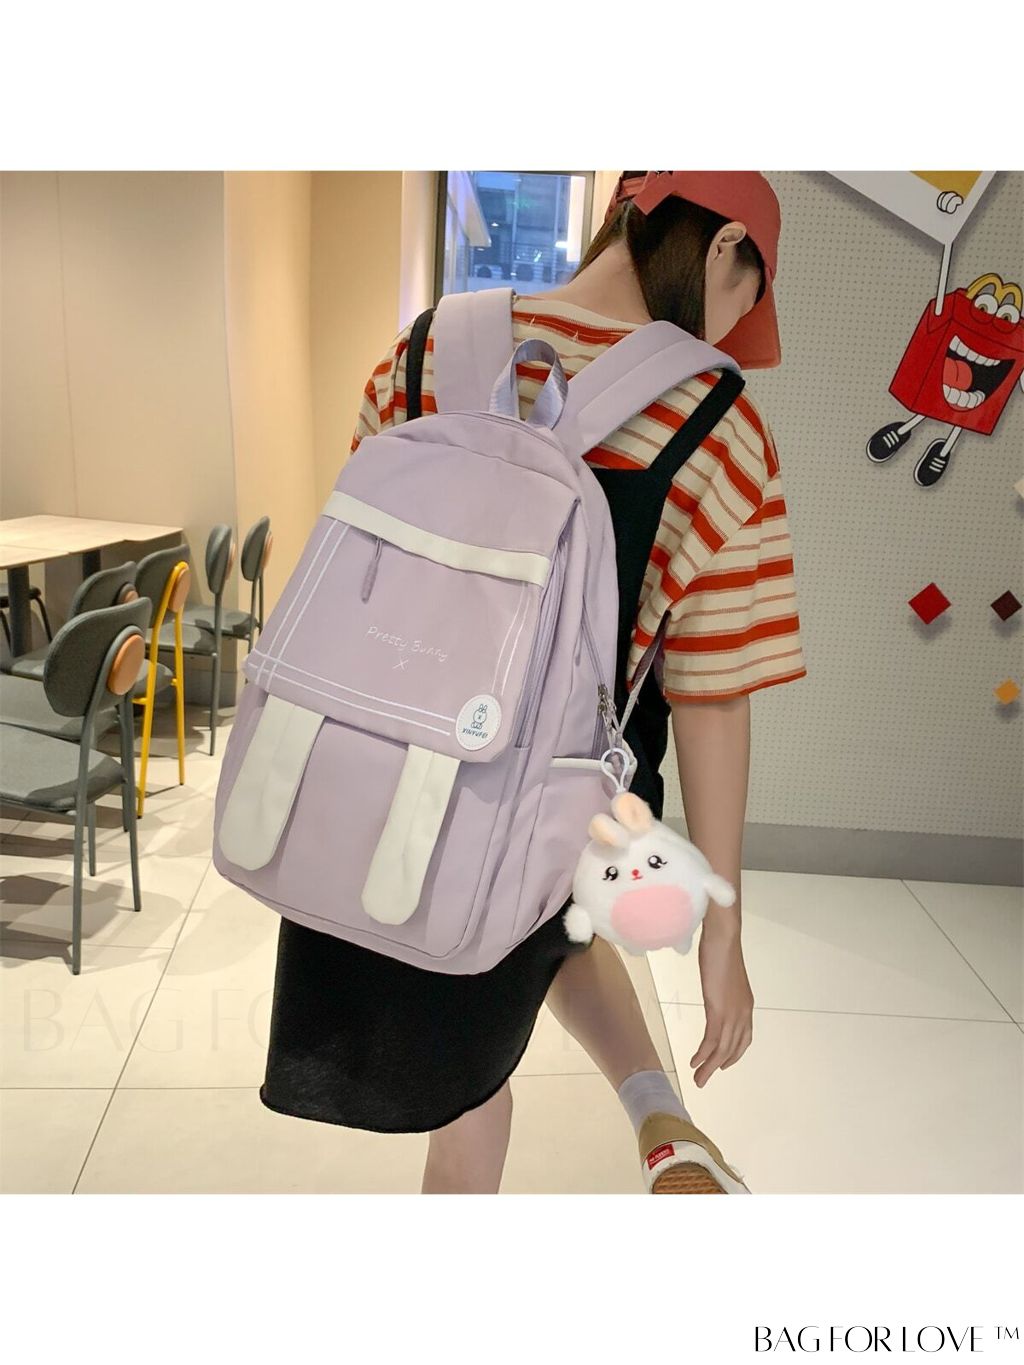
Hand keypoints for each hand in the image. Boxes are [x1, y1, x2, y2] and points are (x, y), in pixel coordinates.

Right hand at [690, 916, 753, 1087]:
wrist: (723, 938)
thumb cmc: (721, 949)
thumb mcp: (723, 975)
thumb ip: (721, 988)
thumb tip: (714, 990)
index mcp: (745, 1005)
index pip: (743, 1038)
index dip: (733, 1054)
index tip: (721, 1064)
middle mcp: (743, 1013)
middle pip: (732, 1049)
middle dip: (718, 1066)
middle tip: (704, 1080)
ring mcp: (732, 1013)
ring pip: (722, 1049)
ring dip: (709, 1067)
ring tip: (698, 1079)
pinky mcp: (719, 1010)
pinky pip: (712, 1040)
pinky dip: (704, 1054)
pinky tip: (695, 1062)